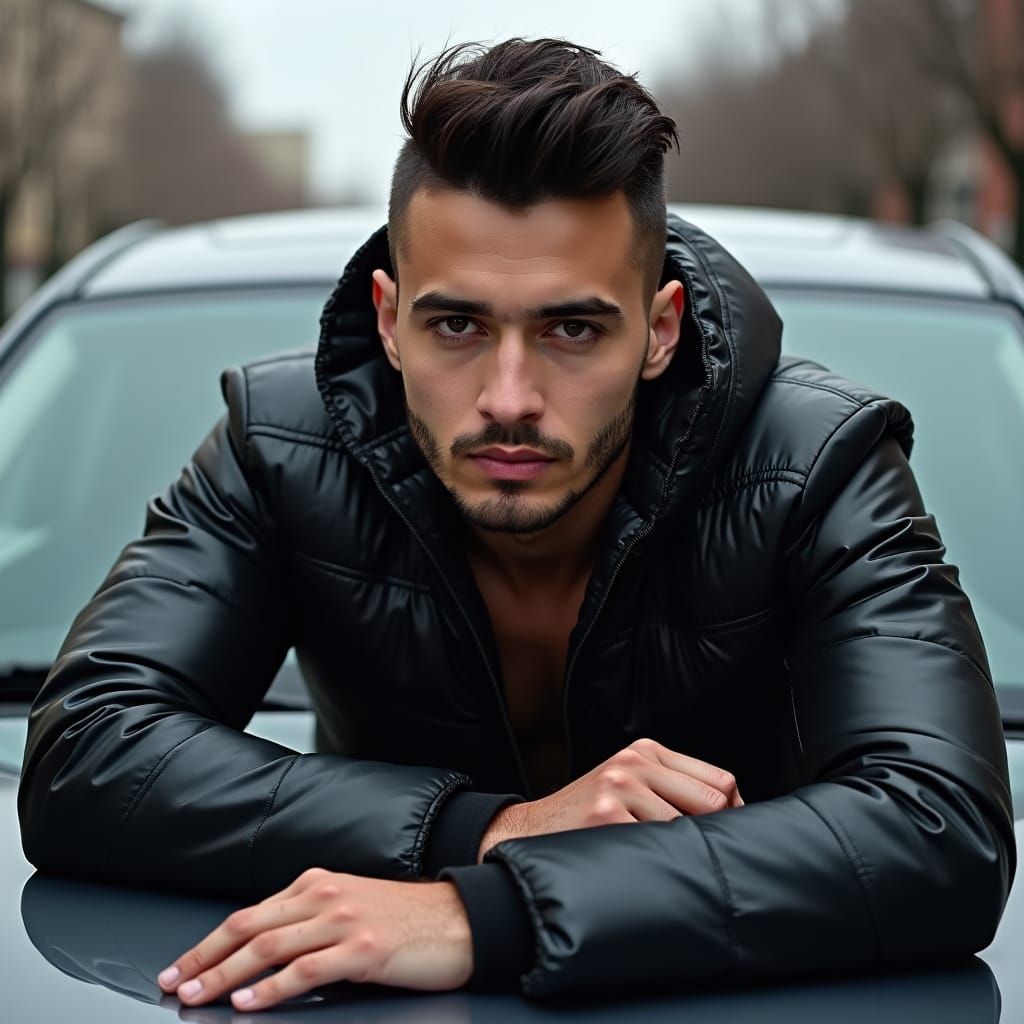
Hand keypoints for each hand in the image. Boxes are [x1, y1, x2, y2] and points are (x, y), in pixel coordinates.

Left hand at [156, 869, 472, 1011]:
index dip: (211, 942)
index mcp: (319, 883)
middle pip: (250, 926)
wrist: (459, 920)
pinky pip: (305, 970)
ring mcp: (344, 921)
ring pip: (269, 946)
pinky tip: (249, 1003)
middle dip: (205, 957)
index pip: (251, 913)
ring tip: (197, 996)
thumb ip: (310, 920)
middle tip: (173, 982)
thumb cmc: (407, 920)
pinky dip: (272, 988)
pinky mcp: (363, 950)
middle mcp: (326, 896)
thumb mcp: (351, 908)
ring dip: (226, 974)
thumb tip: (263, 954)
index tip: (183, 965)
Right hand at [479, 737, 742, 859]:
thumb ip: (674, 790)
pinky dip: (655, 860)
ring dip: (678, 851)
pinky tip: (635, 860)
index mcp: (646, 750)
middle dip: (714, 833)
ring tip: (655, 857)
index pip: (720, 780)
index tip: (725, 837)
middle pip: (714, 801)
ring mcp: (620, 785)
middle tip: (697, 855)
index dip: (734, 813)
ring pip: (687, 828)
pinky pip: (658, 844)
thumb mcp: (630, 786)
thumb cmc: (587, 817)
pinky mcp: (606, 813)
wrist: (528, 831)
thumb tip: (737, 816)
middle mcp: (634, 761)